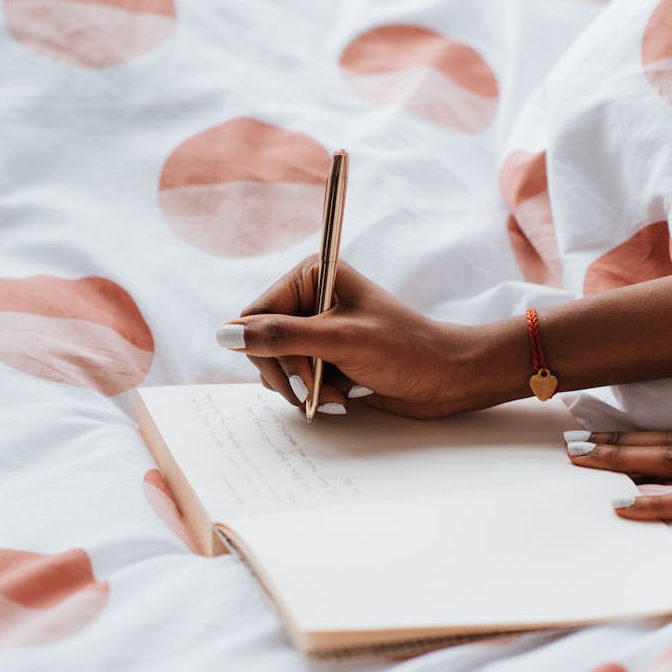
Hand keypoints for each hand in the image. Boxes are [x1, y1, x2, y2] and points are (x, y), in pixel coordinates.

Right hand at [218, 257, 503, 418]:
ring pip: (276, 365)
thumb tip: (223, 335)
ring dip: (302, 387)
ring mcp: (317, 327)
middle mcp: (311, 297)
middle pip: (262, 343)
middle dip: (288, 374)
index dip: (266, 352)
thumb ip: (280, 337)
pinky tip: (341, 396)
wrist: (447, 378)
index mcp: (313, 274)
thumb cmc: (405, 350)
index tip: (295, 378)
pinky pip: (296, 378)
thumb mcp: (339, 341)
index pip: (255, 316)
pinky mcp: (326, 354)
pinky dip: (313, 392)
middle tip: (315, 393)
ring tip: (335, 394)